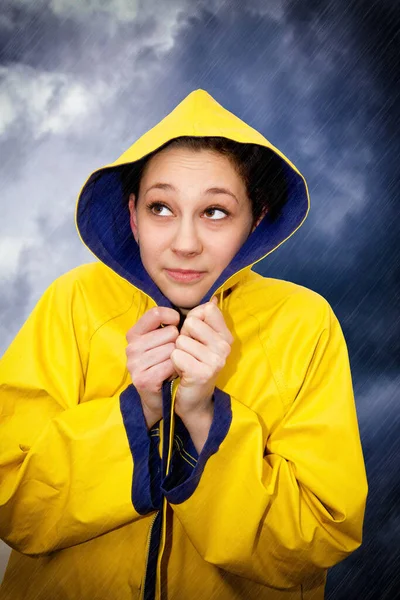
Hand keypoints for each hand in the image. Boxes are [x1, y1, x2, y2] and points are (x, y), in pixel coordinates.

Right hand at [125, 306, 179, 426]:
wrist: (161, 397)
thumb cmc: (166, 362)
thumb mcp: (168, 338)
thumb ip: (180, 319)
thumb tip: (213, 301)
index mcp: (134, 333)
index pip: (155, 313)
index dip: (171, 318)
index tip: (177, 325)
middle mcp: (131, 347)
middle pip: (169, 333)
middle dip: (177, 343)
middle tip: (172, 355)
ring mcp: (135, 364)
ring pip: (172, 350)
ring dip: (179, 358)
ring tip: (173, 365)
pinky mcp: (143, 380)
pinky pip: (171, 365)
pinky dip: (177, 369)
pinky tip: (172, 374)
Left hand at [171, 296, 233, 417]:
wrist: (193, 399)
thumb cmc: (193, 364)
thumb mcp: (201, 340)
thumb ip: (204, 319)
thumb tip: (211, 299)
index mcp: (226, 335)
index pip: (207, 309)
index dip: (193, 320)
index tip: (195, 336)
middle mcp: (225, 346)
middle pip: (191, 323)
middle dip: (183, 337)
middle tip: (189, 353)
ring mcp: (215, 360)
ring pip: (181, 340)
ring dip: (178, 351)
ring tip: (186, 363)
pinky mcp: (202, 372)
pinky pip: (176, 355)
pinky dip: (174, 363)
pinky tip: (182, 371)